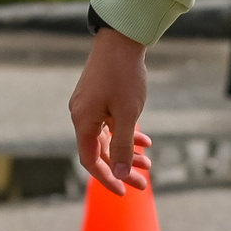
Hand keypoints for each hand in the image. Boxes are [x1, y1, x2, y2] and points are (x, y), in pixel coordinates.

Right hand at [67, 27, 152, 194]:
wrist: (121, 39)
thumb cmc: (124, 75)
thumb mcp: (127, 114)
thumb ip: (123, 146)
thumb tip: (120, 174)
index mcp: (83, 122)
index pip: (91, 161)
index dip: (107, 178)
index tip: (124, 191)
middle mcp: (81, 116)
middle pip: (101, 151)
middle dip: (123, 167)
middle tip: (144, 182)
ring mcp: (88, 106)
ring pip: (107, 138)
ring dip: (127, 151)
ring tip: (149, 162)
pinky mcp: (98, 98)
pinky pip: (110, 123)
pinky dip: (126, 133)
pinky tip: (145, 139)